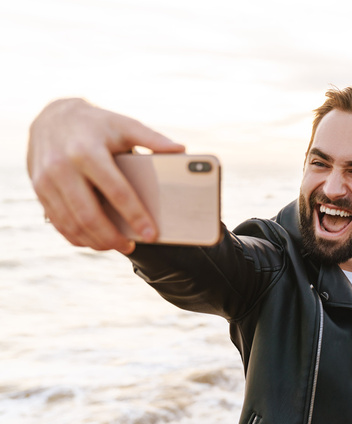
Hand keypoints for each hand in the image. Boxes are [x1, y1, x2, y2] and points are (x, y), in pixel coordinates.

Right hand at [27, 98, 185, 253]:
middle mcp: (62, 167)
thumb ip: (152, 138)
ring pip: (71, 223)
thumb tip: (180, 149)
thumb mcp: (124, 124)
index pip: (116, 190)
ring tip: (118, 246)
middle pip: (89, 214)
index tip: (150, 233)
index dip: (135, 215)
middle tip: (133, 246)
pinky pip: (58, 222)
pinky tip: (95, 241)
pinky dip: (77, 237)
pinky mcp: (39, 190)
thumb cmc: (96, 124)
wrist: (52, 116)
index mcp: (87, 151)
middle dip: (112, 237)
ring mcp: (46, 181)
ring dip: (96, 241)